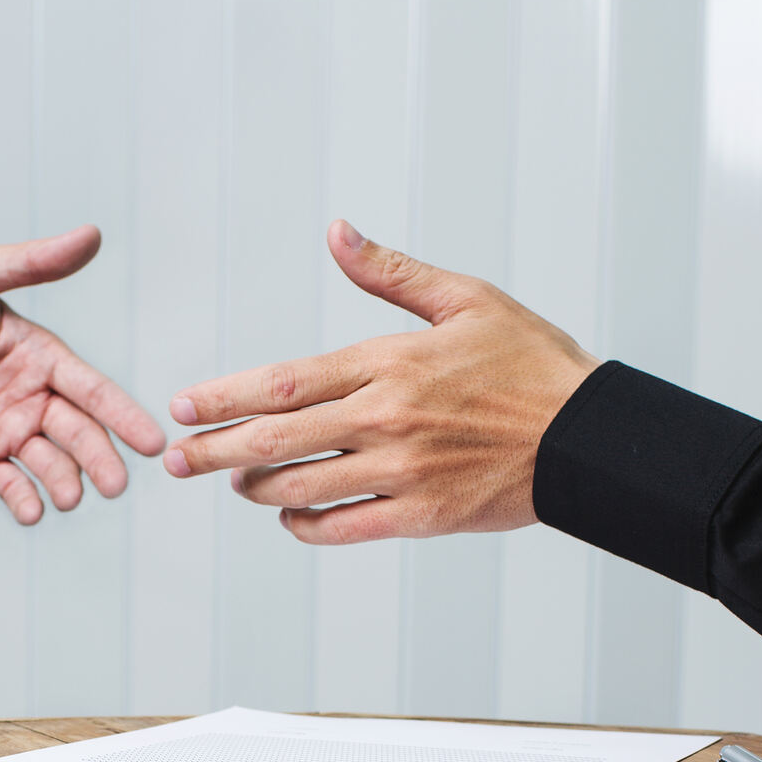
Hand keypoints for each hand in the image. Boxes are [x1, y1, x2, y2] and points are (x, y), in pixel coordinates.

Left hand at [0, 225, 168, 523]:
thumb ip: (32, 264)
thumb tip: (91, 235)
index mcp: (38, 354)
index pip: (92, 388)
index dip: (122, 415)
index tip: (152, 441)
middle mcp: (29, 394)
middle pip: (77, 432)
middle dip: (100, 459)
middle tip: (115, 485)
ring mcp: (3, 428)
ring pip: (47, 462)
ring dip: (63, 482)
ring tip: (69, 498)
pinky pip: (6, 482)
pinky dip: (22, 499)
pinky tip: (31, 512)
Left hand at [162, 220, 599, 542]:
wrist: (587, 437)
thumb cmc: (530, 364)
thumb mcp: (466, 300)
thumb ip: (392, 273)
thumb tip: (337, 234)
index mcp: (390, 363)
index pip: (284, 384)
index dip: (225, 397)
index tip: (182, 405)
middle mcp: (386, 420)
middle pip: (276, 441)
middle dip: (215, 451)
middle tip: (174, 460)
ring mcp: (401, 473)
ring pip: (301, 487)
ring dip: (256, 487)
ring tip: (233, 480)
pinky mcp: (419, 516)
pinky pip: (341, 527)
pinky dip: (305, 525)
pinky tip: (289, 514)